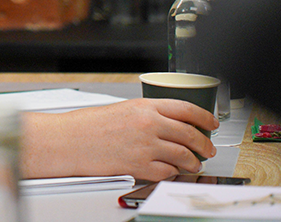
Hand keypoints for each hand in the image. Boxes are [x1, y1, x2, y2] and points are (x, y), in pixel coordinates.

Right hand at [26, 98, 218, 181]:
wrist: (70, 140)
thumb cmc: (89, 125)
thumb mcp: (123, 109)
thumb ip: (148, 115)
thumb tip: (170, 123)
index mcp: (145, 106)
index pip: (186, 109)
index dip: (204, 117)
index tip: (211, 124)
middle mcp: (149, 124)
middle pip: (190, 134)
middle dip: (204, 144)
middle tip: (208, 148)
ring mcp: (146, 146)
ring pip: (184, 155)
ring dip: (193, 162)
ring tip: (193, 164)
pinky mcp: (140, 166)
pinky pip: (168, 172)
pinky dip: (173, 173)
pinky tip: (172, 171)